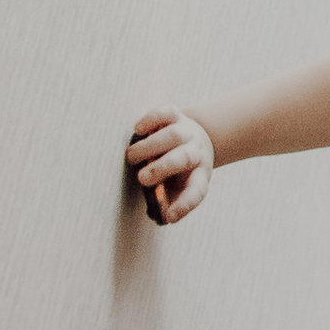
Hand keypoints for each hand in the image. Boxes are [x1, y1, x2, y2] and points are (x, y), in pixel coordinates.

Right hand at [127, 110, 213, 225]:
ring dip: (151, 146)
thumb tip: (159, 216)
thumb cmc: (178, 170)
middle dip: (162, 168)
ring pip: (174, 135)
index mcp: (198, 175)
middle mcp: (196, 152)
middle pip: (185, 158)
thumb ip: (166, 199)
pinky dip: (152, 119)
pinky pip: (167, 112)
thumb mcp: (176, 186)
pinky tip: (138, 129)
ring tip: (131, 157)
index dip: (184, 204)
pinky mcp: (175, 116)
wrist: (194, 137)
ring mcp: (186, 132)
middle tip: (142, 179)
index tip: (170, 216)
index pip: (197, 191)